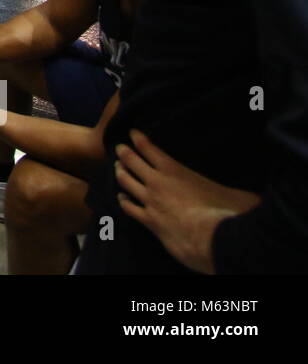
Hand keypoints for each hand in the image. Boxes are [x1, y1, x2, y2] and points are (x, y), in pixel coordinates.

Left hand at [115, 129, 261, 273]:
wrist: (211, 240)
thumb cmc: (226, 213)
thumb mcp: (236, 193)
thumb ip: (239, 189)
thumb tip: (256, 192)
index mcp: (174, 170)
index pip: (149, 148)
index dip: (139, 139)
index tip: (132, 133)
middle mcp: (157, 182)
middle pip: (131, 162)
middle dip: (124, 153)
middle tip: (119, 148)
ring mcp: (150, 201)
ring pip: (125, 182)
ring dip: (119, 173)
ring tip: (117, 169)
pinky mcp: (149, 221)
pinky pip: (129, 208)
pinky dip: (123, 201)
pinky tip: (121, 199)